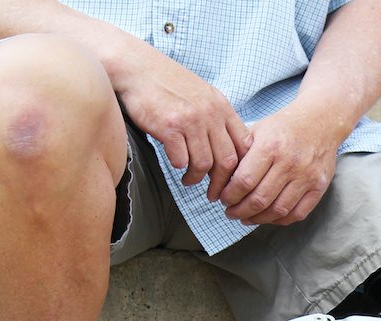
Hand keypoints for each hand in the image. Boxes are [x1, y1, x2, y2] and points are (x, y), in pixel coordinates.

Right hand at [113, 49, 251, 199]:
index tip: (231, 180)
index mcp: (221, 106)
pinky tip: (175, 165)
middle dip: (221, 184)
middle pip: (228, 161)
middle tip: (212, 194)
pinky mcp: (168, 127)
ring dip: (196, 178)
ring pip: (204, 164)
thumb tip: (226, 149)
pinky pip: (181, 160)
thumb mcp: (202, 95)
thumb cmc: (166, 83)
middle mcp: (210, 113)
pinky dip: (179, 167)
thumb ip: (215, 118)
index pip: (244, 145)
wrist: (136, 67)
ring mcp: (190, 120)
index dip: (241, 168)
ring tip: (188, 180)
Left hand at [219, 104, 340, 226]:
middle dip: (239, 211)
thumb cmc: (283, 127)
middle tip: (230, 212)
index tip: (222, 199)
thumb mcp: (257, 130)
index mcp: (270, 146)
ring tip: (245, 218)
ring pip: (277, 211)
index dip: (229, 196)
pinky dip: (279, 220)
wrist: (320, 120)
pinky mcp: (319, 186)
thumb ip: (240, 154)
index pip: (244, 181)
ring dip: (257, 219)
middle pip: (259, 200)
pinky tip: (267, 217)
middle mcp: (290, 162)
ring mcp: (307, 176)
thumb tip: (221, 180)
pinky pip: (297, 213)